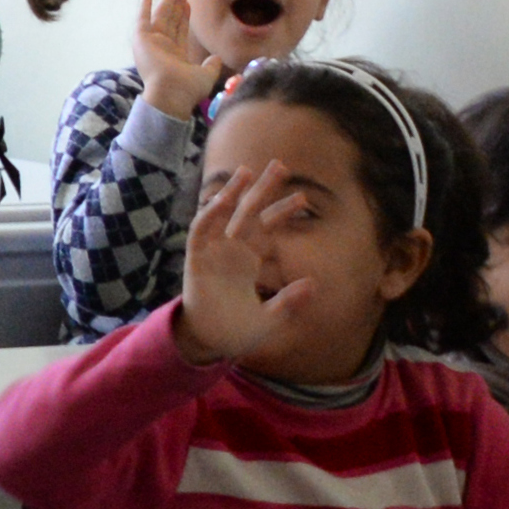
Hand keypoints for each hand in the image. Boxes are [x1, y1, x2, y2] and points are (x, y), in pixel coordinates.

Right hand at [133, 0, 216, 122]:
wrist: (171, 94)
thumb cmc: (188, 90)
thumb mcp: (206, 76)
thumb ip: (211, 66)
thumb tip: (216, 58)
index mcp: (176, 55)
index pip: (180, 30)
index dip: (184, 16)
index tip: (188, 2)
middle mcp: (163, 48)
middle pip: (171, 20)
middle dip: (176, 4)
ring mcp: (152, 44)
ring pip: (160, 17)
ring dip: (166, 1)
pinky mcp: (141, 41)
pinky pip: (142, 21)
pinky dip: (144, 9)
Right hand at [172, 165, 320, 367]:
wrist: (208, 344)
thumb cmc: (238, 330)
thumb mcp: (270, 319)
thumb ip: (288, 303)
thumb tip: (313, 284)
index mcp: (250, 260)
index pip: (268, 228)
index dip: (283, 211)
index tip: (304, 198)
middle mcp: (232, 250)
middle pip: (249, 211)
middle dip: (263, 189)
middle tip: (281, 164)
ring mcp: (213, 252)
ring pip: (222, 214)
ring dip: (232, 192)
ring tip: (247, 171)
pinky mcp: (196, 259)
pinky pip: (200, 231)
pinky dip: (208, 215)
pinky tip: (220, 200)